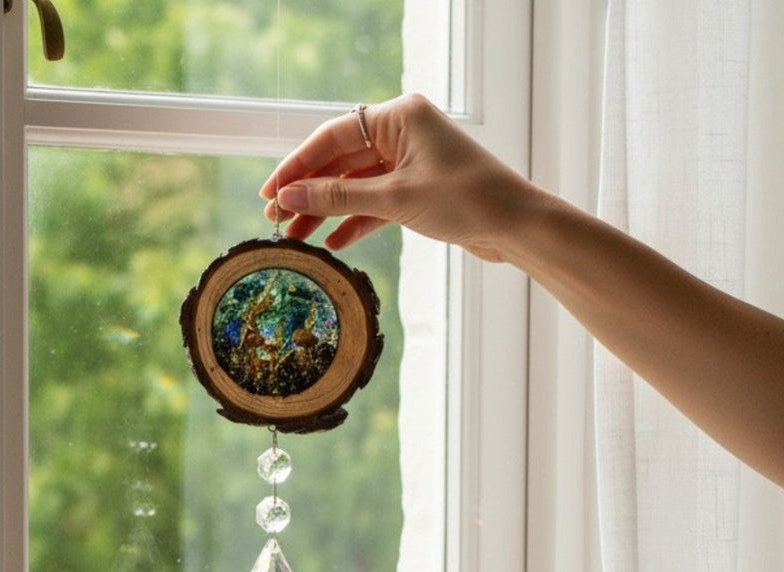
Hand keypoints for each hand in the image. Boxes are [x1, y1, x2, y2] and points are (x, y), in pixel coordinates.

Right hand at [260, 93, 534, 261]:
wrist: (514, 225)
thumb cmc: (464, 200)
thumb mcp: (394, 199)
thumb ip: (338, 197)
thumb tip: (290, 197)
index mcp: (398, 117)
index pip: (332, 137)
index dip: (296, 167)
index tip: (269, 194)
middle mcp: (402, 132)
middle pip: (340, 161)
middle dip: (308, 192)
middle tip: (277, 220)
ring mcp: (409, 161)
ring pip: (354, 185)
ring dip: (326, 211)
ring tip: (297, 237)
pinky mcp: (417, 189)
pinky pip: (374, 203)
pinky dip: (354, 222)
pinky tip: (332, 243)